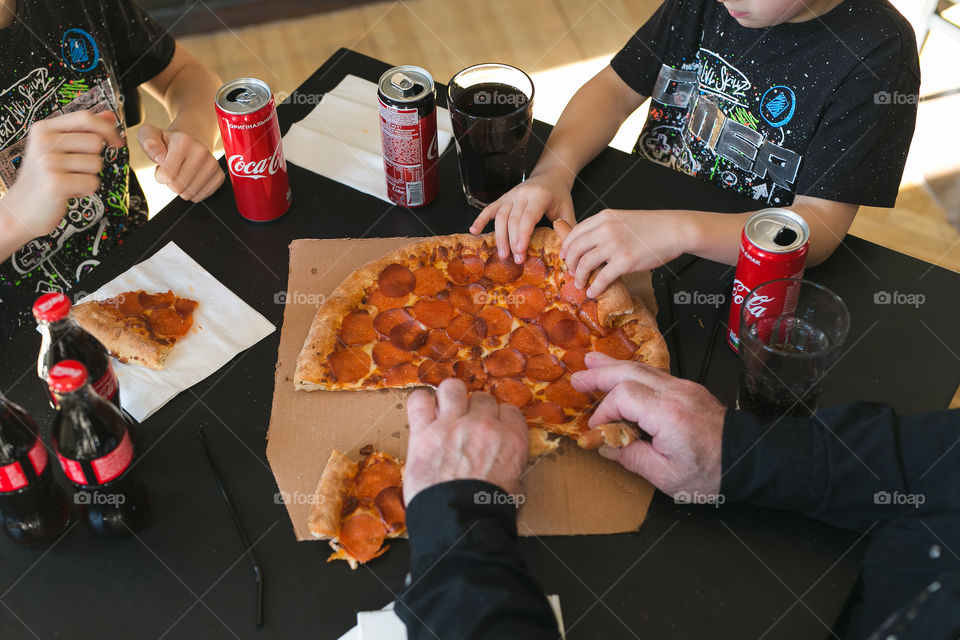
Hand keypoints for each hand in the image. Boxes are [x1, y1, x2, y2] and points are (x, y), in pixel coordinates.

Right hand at [2, 110, 121, 241]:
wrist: (21, 209)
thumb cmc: (42, 178)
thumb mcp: (58, 148)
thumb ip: (83, 130)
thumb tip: (109, 116)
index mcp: (44, 128)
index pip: (86, 118)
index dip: (107, 128)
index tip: (116, 140)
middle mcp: (44, 141)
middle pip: (96, 142)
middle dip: (93, 159)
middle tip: (73, 169)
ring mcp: (49, 162)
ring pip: (97, 164)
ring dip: (88, 176)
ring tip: (68, 179)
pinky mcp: (56, 183)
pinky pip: (93, 182)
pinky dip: (85, 190)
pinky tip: (67, 191)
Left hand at [137, 123, 223, 201]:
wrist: (193, 140)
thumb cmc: (168, 141)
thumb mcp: (150, 134)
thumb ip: (148, 141)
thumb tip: (159, 158)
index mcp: (184, 141)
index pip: (167, 174)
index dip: (159, 175)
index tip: (162, 166)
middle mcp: (201, 152)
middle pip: (178, 187)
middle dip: (171, 183)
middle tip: (173, 170)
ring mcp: (213, 164)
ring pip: (190, 194)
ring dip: (182, 188)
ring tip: (182, 174)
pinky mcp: (219, 176)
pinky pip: (201, 196)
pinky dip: (193, 192)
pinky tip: (191, 180)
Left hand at [404, 379, 528, 503]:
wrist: (460, 525)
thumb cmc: (489, 513)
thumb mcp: (517, 488)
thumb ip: (512, 465)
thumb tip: (507, 462)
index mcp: (512, 440)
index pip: (509, 410)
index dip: (499, 418)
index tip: (492, 427)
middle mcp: (484, 426)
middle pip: (481, 398)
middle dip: (475, 410)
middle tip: (466, 426)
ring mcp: (452, 426)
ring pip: (452, 388)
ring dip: (450, 397)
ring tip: (445, 411)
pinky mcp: (424, 434)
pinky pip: (419, 401)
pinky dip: (420, 403)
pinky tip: (423, 413)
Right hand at [468, 171, 574, 263]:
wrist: (551, 174)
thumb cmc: (559, 195)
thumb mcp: (568, 209)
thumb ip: (567, 228)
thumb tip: (565, 252)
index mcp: (540, 195)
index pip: (528, 217)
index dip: (523, 235)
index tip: (520, 252)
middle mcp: (523, 193)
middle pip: (512, 219)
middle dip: (512, 241)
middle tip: (514, 260)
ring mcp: (511, 194)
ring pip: (500, 216)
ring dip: (499, 236)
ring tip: (502, 254)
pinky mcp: (504, 197)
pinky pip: (490, 208)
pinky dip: (480, 219)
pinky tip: (474, 230)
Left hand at [561, 209, 691, 296]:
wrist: (674, 230)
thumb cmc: (652, 226)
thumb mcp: (622, 218)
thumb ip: (605, 227)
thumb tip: (590, 243)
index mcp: (603, 218)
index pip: (575, 232)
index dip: (566, 247)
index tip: (564, 256)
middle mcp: (605, 229)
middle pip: (575, 249)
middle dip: (569, 263)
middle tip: (571, 272)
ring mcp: (614, 245)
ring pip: (584, 264)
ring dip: (579, 277)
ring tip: (580, 283)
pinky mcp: (625, 261)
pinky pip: (602, 278)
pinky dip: (595, 287)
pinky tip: (593, 291)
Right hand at [571, 352, 725, 499]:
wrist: (749, 459)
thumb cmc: (712, 472)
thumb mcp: (666, 476)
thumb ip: (631, 457)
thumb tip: (605, 445)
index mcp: (668, 414)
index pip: (623, 396)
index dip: (604, 411)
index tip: (598, 430)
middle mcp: (675, 392)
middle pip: (629, 372)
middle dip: (600, 374)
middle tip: (577, 378)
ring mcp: (683, 387)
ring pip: (641, 368)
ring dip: (614, 366)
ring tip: (591, 363)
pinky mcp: (688, 389)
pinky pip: (654, 374)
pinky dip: (632, 372)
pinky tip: (619, 373)